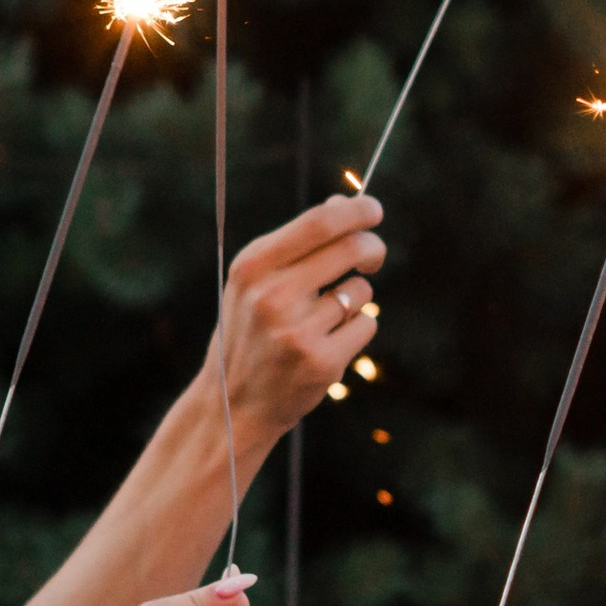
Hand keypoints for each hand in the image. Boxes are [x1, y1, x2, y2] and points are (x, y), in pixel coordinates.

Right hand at [214, 194, 386, 452]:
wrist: (232, 404)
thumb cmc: (249, 333)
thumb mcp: (255, 283)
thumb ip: (296, 244)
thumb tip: (342, 202)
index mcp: (252, 267)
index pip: (319, 222)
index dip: (356, 211)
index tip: (374, 210)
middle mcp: (272, 295)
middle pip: (351, 248)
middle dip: (372, 248)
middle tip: (373, 257)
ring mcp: (297, 330)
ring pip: (361, 292)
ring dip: (355, 300)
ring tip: (323, 320)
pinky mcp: (321, 362)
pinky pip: (366, 325)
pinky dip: (356, 331)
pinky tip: (327, 345)